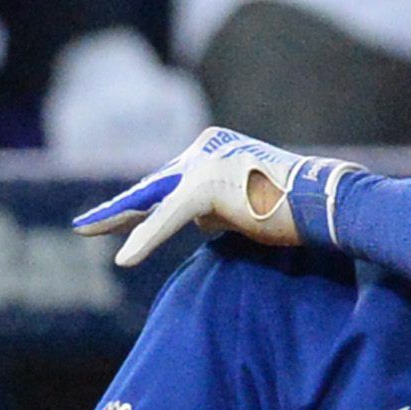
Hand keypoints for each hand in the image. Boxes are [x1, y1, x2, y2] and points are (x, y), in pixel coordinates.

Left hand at [74, 127, 341, 265]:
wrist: (328, 202)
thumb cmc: (300, 207)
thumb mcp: (250, 200)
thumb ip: (221, 205)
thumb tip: (203, 221)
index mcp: (214, 149)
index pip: (170, 181)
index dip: (140, 204)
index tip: (111, 217)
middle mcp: (203, 150)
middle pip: (152, 186)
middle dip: (116, 210)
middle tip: (82, 227)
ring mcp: (203, 166)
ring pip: (152, 201)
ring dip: (118, 221)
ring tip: (84, 230)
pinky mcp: (204, 188)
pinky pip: (167, 218)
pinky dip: (145, 240)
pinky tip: (123, 261)